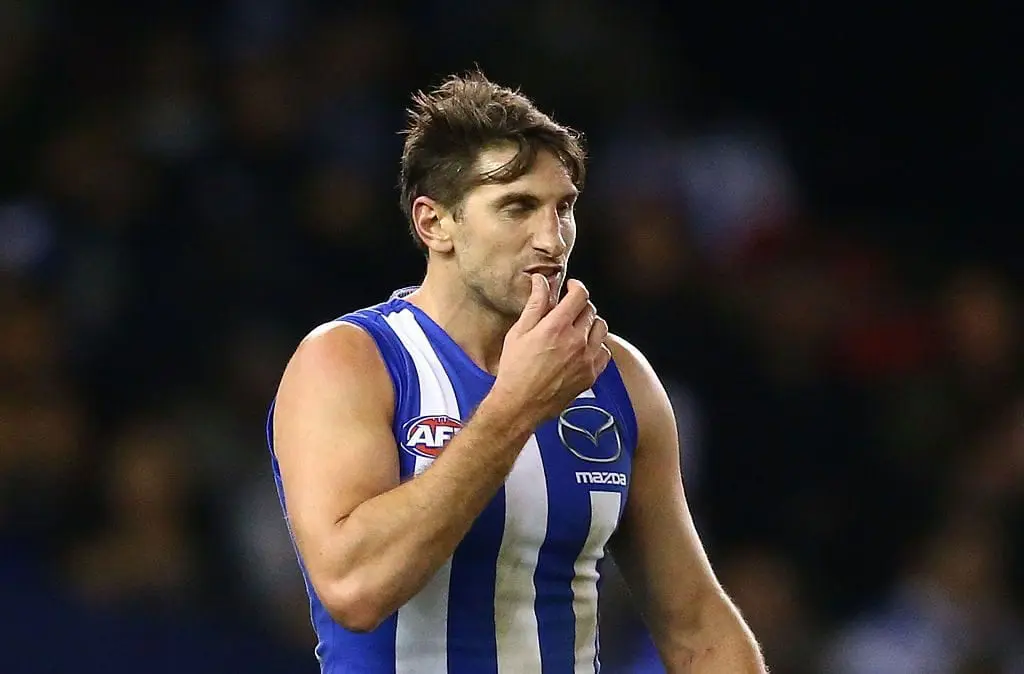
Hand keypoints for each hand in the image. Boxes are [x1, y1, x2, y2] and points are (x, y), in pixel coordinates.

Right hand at [494, 275, 610, 423]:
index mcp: (556, 327)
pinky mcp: (591, 374)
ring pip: (601, 329)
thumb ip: (535, 304)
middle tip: (569, 310)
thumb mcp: (519, 332)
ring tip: (578, 328)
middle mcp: (575, 341)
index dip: (576, 286)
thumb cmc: (515, 370)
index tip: (571, 287)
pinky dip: (597, 346)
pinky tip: (584, 348)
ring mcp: (586, 359)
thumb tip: (541, 281)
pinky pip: (605, 351)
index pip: (580, 295)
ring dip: (591, 324)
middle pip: (590, 310)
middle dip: (580, 306)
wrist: (520, 404)